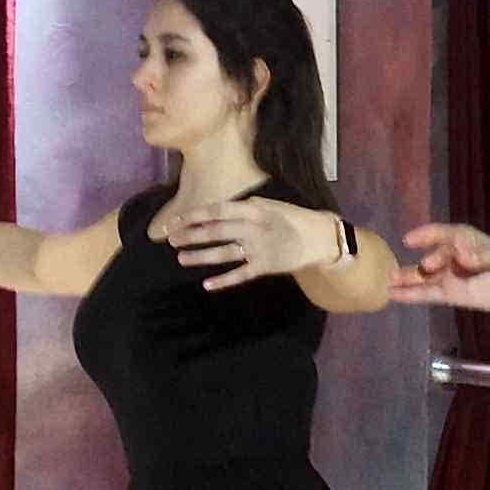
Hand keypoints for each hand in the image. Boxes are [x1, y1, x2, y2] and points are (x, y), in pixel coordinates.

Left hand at [154, 192, 328, 292]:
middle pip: (217, 231)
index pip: (217, 210)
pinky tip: (206, 285)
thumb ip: (243, 208)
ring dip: (200, 256)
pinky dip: (224, 280)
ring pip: (225, 253)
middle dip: (191, 235)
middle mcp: (254, 227)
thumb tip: (214, 212)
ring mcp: (260, 248)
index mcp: (254, 209)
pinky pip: (241, 274)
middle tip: (171, 239)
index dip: (194, 215)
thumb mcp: (268, 205)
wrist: (319, 238)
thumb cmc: (290, 218)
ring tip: (181, 258)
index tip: (175, 220)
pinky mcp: (265, 266)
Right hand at [391, 220, 489, 314]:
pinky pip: (428, 294)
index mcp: (466, 240)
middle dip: (427, 261)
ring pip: (424, 276)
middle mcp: (453, 256)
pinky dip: (411, 295)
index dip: (427, 235)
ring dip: (406, 278)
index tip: (411, 239)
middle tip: (427, 267)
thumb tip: (463, 254)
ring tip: (386, 281)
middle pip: (433, 256)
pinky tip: (394, 295)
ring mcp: (450, 276)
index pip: (445, 235)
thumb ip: (485, 253)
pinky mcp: (451, 294)